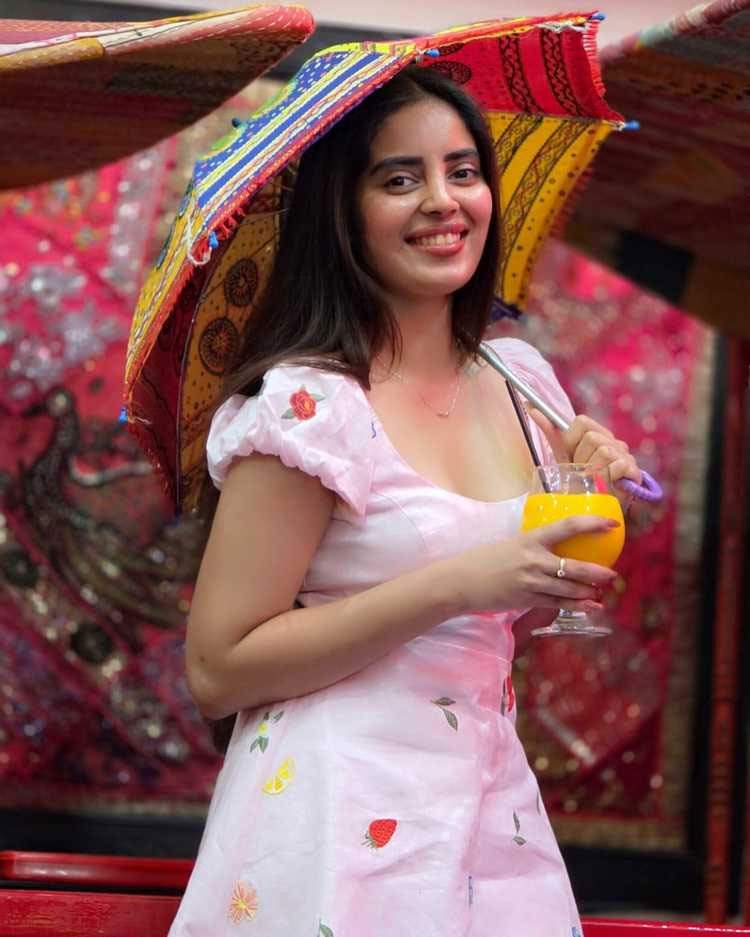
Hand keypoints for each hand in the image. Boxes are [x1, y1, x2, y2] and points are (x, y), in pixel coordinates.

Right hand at [452, 514, 619, 613]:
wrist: (462, 582)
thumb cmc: (486, 560)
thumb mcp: (512, 544)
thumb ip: (535, 546)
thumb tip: (559, 545)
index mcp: (530, 539)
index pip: (568, 526)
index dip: (592, 523)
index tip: (611, 523)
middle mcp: (534, 560)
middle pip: (575, 566)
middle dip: (598, 572)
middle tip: (613, 574)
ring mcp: (531, 582)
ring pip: (569, 588)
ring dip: (589, 591)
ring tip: (601, 592)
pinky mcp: (528, 599)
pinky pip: (558, 603)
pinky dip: (577, 605)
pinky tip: (591, 606)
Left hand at [528, 410, 641, 486]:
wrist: (595, 505)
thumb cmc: (578, 479)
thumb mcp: (562, 456)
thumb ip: (551, 432)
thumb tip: (530, 407)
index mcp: (595, 435)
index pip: (582, 421)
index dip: (572, 439)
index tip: (571, 456)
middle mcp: (612, 441)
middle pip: (592, 437)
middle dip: (581, 458)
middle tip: (582, 472)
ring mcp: (624, 454)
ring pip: (603, 451)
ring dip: (593, 470)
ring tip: (592, 481)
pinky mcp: (633, 469)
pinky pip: (617, 465)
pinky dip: (606, 477)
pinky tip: (605, 485)